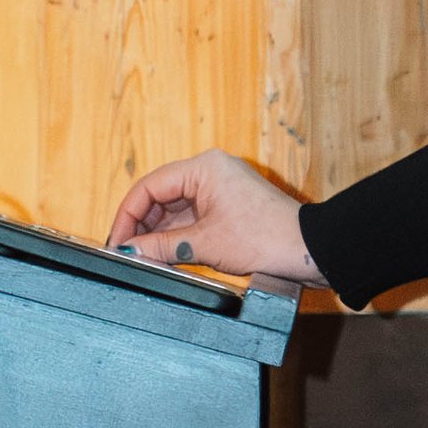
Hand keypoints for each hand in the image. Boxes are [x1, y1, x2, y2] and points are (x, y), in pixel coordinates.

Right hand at [105, 149, 328, 285]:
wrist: (309, 252)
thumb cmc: (266, 239)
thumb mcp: (204, 245)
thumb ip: (161, 247)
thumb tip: (130, 251)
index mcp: (203, 167)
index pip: (149, 186)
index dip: (127, 216)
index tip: (117, 242)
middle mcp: (210, 172)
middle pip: (160, 197)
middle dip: (142, 227)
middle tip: (128, 254)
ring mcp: (220, 190)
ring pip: (175, 211)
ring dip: (160, 235)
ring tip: (145, 259)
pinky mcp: (228, 208)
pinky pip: (193, 220)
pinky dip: (179, 238)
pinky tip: (165, 256)